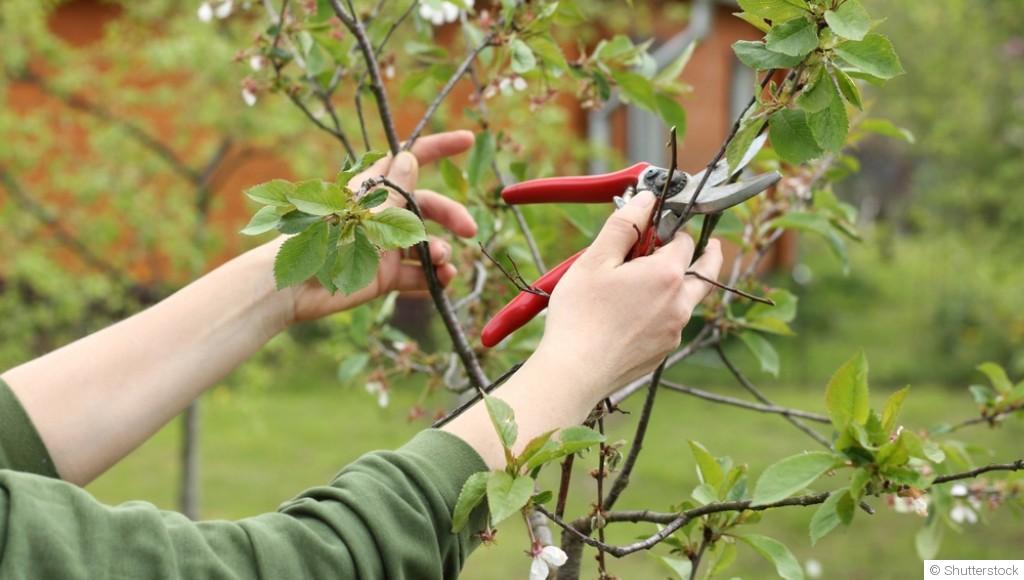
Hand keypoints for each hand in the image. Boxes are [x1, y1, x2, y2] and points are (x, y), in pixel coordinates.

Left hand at [260, 131, 478, 322]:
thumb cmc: (322, 242)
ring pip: (425, 243)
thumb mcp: (364, 213)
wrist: (293, 286)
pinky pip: (417, 274)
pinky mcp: (384, 275)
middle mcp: (382, 215)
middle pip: (428, 207)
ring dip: (440, 251)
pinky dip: (433, 277)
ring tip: (442, 262)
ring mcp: (384, 246)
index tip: (468, 140)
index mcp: (374, 189)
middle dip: (451, 215)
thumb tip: (410, 156)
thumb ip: (392, 191)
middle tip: (470, 229)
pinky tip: (443, 280)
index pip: (410, 160)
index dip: (439, 148)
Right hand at [537, 189, 722, 400]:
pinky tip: (635, 312)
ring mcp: (675, 331)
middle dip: (707, 254)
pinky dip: (663, 311)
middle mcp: (680, 303)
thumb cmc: (581, 314)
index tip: (658, 225)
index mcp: (667, 274)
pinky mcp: (663, 351)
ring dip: (679, 284)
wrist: (575, 372)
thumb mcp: (595, 260)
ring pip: (688, 299)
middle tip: (706, 244)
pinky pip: (672, 323)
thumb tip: (646, 199)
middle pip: (707, 271)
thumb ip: (625, 225)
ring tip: (653, 279)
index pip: (686, 239)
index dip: (672, 228)